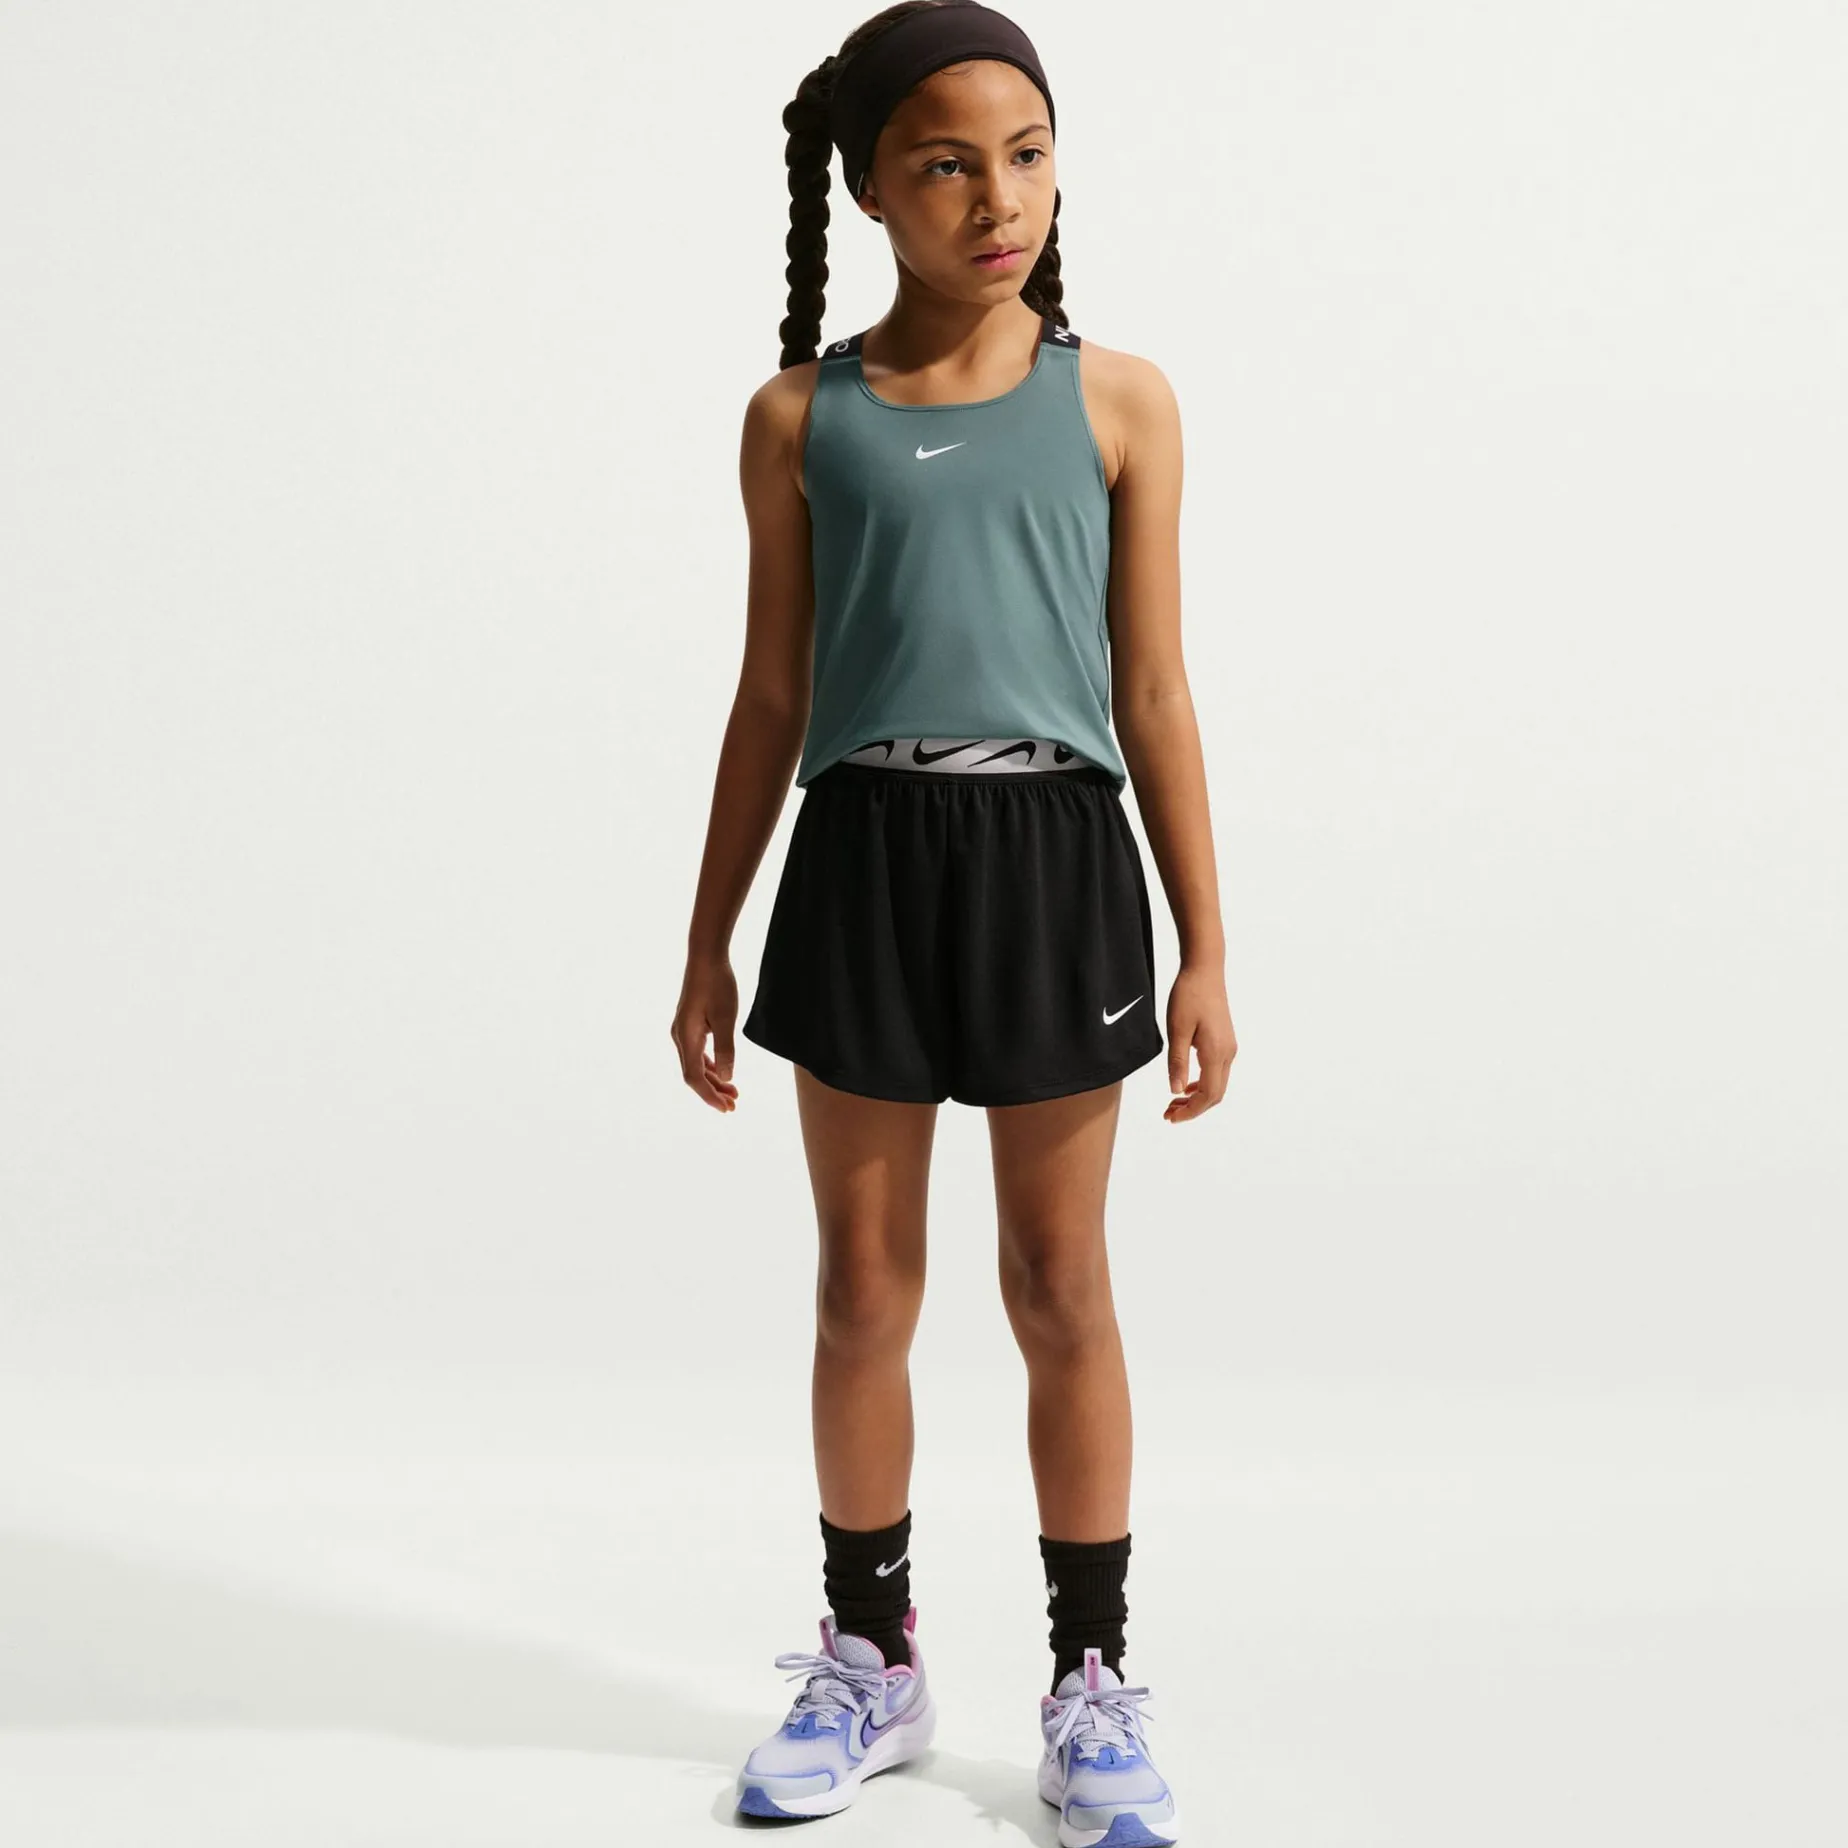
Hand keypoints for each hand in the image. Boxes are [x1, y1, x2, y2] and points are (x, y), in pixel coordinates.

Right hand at [671, 953, 740, 1111]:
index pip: (694, 1077)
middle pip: (694, 1074)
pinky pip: (698, 1052)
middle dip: (713, 1091)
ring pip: (696, 1064)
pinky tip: (723, 1071)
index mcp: (686, 1038)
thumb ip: (726, 1049)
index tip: (726, 1108)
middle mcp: (680, 1037)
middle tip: (734, 1104)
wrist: (706, 957)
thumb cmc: (718, 985)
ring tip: (733, 1092)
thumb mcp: (726, 1018)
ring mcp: (683, 1030)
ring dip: (713, 1079)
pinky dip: (710, 1065)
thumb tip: (728, 1078)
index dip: (709, 1095)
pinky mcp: (690, 1024)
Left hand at [1163, 962, 1235, 1122]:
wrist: (1205, 970)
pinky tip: (1185, 1085)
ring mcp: (1229, 1048)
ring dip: (1197, 1098)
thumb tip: (1176, 1092)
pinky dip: (1201, 1084)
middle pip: (1215, 1095)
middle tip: (1168, 1114)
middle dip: (1193, 1109)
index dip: (1190, 1111)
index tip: (1170, 1117)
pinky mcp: (1225, 1042)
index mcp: (1216, 1053)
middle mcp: (1227, 1053)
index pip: (1208, 1095)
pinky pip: (1216, 1072)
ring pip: (1217, 1085)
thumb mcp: (1177, 1030)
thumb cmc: (1189, 995)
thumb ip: (1177, 1062)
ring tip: (1173, 1102)